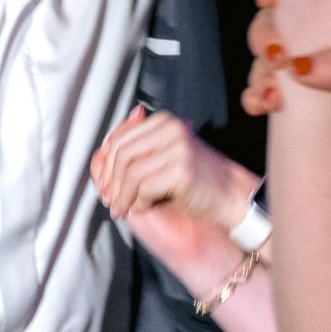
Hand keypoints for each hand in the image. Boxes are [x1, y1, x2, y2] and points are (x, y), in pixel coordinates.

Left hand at [90, 105, 257, 231]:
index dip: (105, 165)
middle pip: (120, 154)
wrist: (234, 196)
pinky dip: (139, 202)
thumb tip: (97, 157)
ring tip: (122, 210)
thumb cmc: (196, 181)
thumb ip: (136, 153)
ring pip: (129, 173)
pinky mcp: (181, 171)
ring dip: (122, 196)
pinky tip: (144, 208)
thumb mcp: (164, 158)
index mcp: (163, 121)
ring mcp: (177, 148)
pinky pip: (144, 188)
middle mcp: (170, 129)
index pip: (119, 139)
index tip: (104, 187)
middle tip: (110, 202)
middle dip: (110, 182)